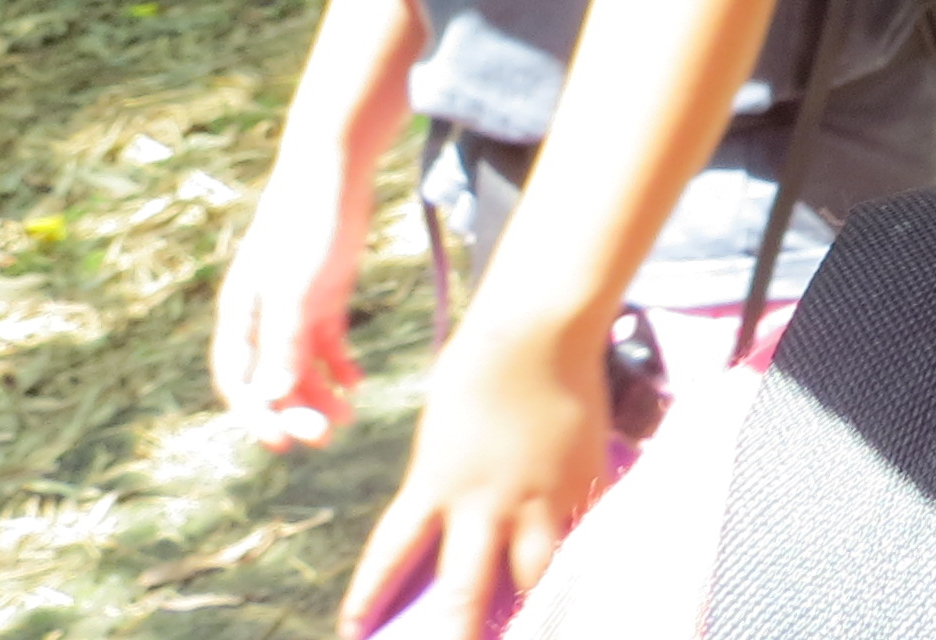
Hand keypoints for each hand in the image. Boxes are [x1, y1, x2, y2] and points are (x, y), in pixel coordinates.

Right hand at [210, 161, 368, 447]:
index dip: (256, 415)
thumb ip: (283, 339)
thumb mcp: (296, 286)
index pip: (239, 379)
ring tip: (347, 418)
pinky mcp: (324, 295)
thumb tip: (272, 396)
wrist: (334, 167)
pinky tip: (356, 381)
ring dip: (320, 395)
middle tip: (325, 437)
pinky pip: (326, 344)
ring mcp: (295, 306)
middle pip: (273, 378)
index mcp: (242, 314)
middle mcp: (264, 315)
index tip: (281, 444)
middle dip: (295, 411)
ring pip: (301, 366)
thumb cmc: (305, 222)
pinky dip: (338, 365)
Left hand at [337, 314, 614, 639]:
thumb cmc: (479, 373)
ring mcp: (538, 496)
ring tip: (529, 623)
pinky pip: (582, 536)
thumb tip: (459, 547)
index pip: (389, 560)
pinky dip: (580, 556)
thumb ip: (443, 495)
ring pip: (533, 577)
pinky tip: (584, 574)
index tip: (352, 633)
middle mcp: (482, 502)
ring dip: (528, 606)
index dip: (367, 602)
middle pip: (463, 593)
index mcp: (433, 484)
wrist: (538, 327)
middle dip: (455, 638)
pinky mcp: (583, 482)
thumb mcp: (441, 441)